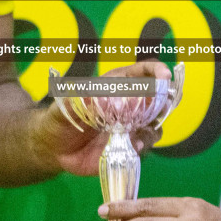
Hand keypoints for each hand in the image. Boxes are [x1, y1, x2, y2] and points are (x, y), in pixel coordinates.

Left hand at [32, 60, 172, 176]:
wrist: (56, 149)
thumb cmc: (60, 119)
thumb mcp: (64, 107)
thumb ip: (77, 101)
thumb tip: (95, 97)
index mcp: (117, 85)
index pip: (143, 72)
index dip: (156, 71)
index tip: (164, 76)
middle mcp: (130, 104)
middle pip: (158, 97)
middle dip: (165, 99)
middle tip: (163, 104)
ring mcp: (132, 126)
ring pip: (155, 123)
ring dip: (153, 126)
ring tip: (137, 132)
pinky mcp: (129, 146)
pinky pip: (145, 144)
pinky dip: (143, 144)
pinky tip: (131, 146)